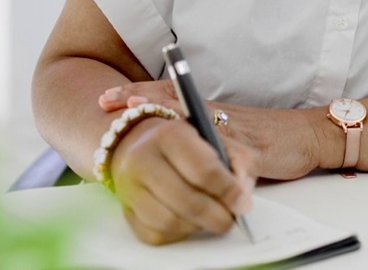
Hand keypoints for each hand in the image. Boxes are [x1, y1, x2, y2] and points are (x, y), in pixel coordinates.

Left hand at [100, 80, 329, 179]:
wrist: (308, 135)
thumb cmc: (269, 136)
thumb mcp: (230, 133)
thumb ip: (204, 137)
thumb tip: (170, 145)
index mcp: (210, 111)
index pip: (168, 97)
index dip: (138, 95)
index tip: (106, 98)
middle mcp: (218, 115)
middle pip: (171, 100)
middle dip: (138, 98)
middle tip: (107, 100)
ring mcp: (233, 131)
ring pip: (193, 117)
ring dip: (163, 112)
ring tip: (137, 111)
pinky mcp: (254, 151)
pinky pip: (229, 152)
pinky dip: (209, 153)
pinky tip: (193, 153)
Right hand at [109, 114, 258, 244]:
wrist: (140, 143)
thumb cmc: (186, 144)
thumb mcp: (217, 139)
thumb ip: (239, 162)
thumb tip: (242, 199)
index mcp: (170, 134)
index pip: (203, 169)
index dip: (227, 191)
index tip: (242, 203)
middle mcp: (143, 158)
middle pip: (186, 200)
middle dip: (217, 216)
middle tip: (231, 218)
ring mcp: (130, 187)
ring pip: (170, 221)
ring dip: (198, 225)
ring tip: (210, 216)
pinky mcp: (125, 210)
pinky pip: (155, 233)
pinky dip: (178, 232)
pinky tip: (189, 220)